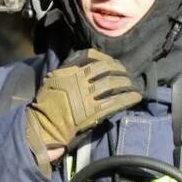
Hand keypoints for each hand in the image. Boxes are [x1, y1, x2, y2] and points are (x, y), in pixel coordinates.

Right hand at [23, 49, 140, 173]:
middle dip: (120, 70)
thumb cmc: (47, 103)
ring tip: (133, 84)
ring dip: (126, 83)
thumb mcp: (53, 79)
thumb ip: (67, 69)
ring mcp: (87, 96)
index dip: (105, 58)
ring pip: (112, 84)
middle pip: (106, 69)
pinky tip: (136, 97)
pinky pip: (115, 102)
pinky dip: (127, 98)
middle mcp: (79, 81)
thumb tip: (82, 61)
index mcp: (69, 71)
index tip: (112, 62)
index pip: (91, 57)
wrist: (45, 124)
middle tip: (127, 73)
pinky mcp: (93, 111)